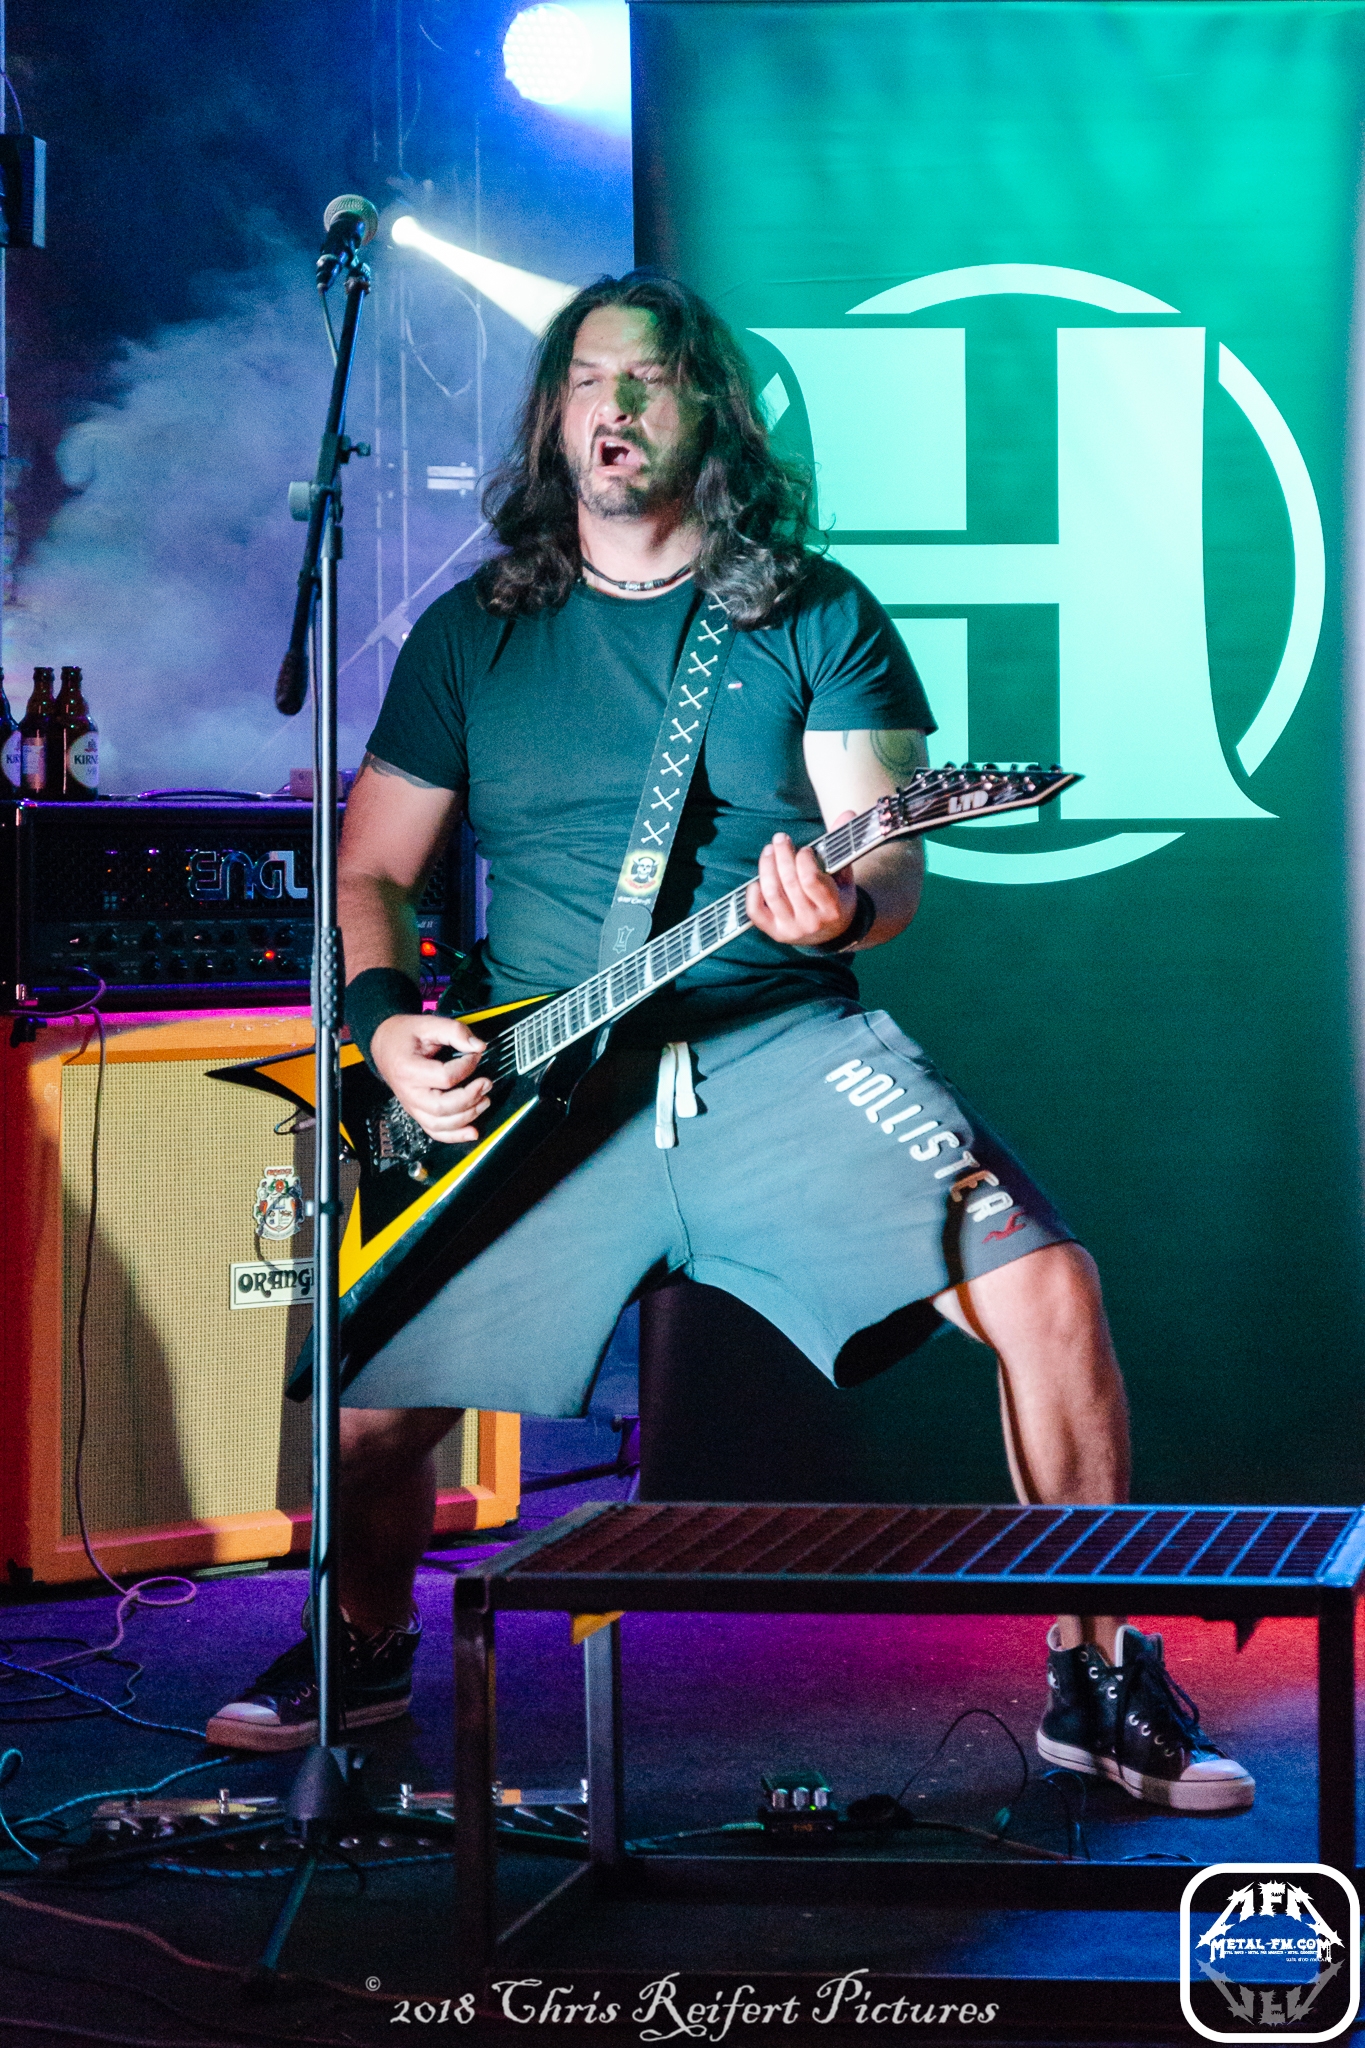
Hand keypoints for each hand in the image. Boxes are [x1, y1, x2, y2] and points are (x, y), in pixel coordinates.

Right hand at [369, 1012, 489, 1143]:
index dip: (467, 1066)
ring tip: (484, 1101)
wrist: (384, 1046)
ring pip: (441, 1124)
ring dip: (467, 1116)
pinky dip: (455, 1136)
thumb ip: (454, 1031)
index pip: (445, 1077)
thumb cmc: (404, 1036)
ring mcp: (412, 1106)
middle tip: (486, 1083)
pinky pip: (435, 1132)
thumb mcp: (427, 1024)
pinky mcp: (417, 1113)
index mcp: (409, 1070)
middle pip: (443, 1107)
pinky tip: (472, 1132)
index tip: (475, 1055)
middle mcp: (409, 1093)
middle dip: (470, 1097)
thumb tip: (478, 1047)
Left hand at [745, 812, 859, 947]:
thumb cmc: (837, 896)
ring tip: (769, 851)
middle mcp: (811, 921)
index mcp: (832, 907)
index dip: (803, 860)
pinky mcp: (775, 932)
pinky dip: (753, 893)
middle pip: (789, 883)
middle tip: (780, 838)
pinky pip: (756, 912)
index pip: (811, 880)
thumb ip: (843, 845)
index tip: (805, 850)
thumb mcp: (844, 874)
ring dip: (766, 867)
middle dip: (782, 855)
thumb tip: (847, 813)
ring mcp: (791, 929)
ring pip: (771, 893)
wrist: (832, 933)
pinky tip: (758, 880)